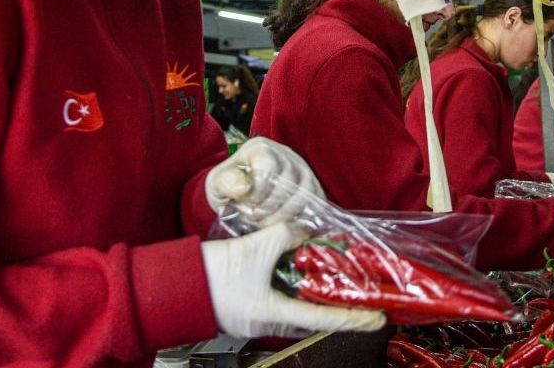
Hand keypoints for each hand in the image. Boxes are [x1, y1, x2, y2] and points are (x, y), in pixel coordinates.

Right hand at [201, 222, 385, 337]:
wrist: (176, 283)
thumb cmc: (211, 276)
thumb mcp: (255, 248)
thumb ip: (285, 235)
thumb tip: (303, 231)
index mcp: (275, 315)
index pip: (326, 320)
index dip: (355, 318)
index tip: (377, 317)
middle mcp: (270, 322)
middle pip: (315, 314)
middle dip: (339, 303)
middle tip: (362, 294)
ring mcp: (259, 316)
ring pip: (298, 306)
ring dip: (316, 292)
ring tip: (336, 279)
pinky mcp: (250, 306)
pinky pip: (281, 299)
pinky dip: (296, 286)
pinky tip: (301, 271)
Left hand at [206, 137, 323, 225]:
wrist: (241, 195)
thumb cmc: (228, 188)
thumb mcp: (216, 184)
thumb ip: (225, 182)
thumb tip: (243, 188)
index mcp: (260, 148)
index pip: (268, 166)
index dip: (259, 191)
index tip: (248, 205)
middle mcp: (285, 154)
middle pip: (288, 182)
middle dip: (271, 209)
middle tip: (256, 220)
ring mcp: (302, 169)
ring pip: (305, 194)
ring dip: (286, 216)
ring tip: (269, 224)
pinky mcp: (313, 186)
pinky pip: (317, 203)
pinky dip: (302, 218)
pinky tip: (285, 226)